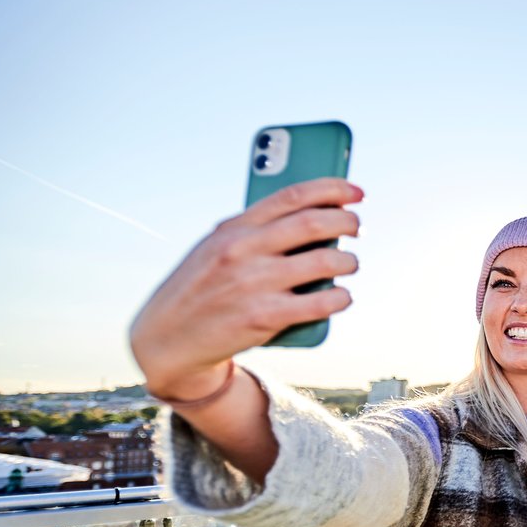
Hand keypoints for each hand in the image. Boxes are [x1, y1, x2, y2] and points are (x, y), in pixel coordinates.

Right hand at [130, 178, 362, 399]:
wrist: (168, 337)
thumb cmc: (204, 287)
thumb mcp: (217, 247)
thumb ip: (255, 231)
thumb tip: (314, 216)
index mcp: (234, 228)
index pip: (292, 195)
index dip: (332, 188)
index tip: (355, 191)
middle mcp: (244, 250)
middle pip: (314, 223)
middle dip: (348, 222)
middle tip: (357, 228)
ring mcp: (255, 283)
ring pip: (326, 262)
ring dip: (349, 261)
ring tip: (350, 263)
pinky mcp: (264, 317)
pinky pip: (321, 303)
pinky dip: (341, 298)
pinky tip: (342, 296)